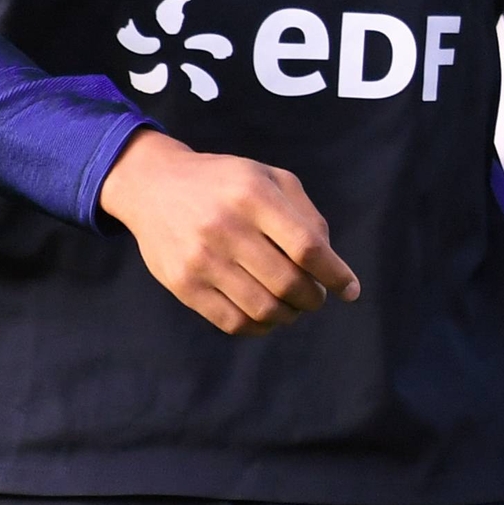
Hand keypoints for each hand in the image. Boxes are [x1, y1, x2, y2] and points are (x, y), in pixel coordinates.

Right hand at [96, 129, 360, 334]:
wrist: (154, 185)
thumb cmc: (226, 183)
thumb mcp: (269, 177)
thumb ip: (306, 215)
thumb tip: (331, 264)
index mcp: (254, 195)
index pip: (307, 247)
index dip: (335, 274)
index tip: (349, 290)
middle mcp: (226, 227)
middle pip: (288, 283)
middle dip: (312, 298)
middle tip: (314, 297)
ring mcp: (201, 258)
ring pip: (262, 309)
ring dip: (288, 315)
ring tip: (291, 306)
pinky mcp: (182, 284)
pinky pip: (232, 322)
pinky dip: (259, 327)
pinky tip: (265, 316)